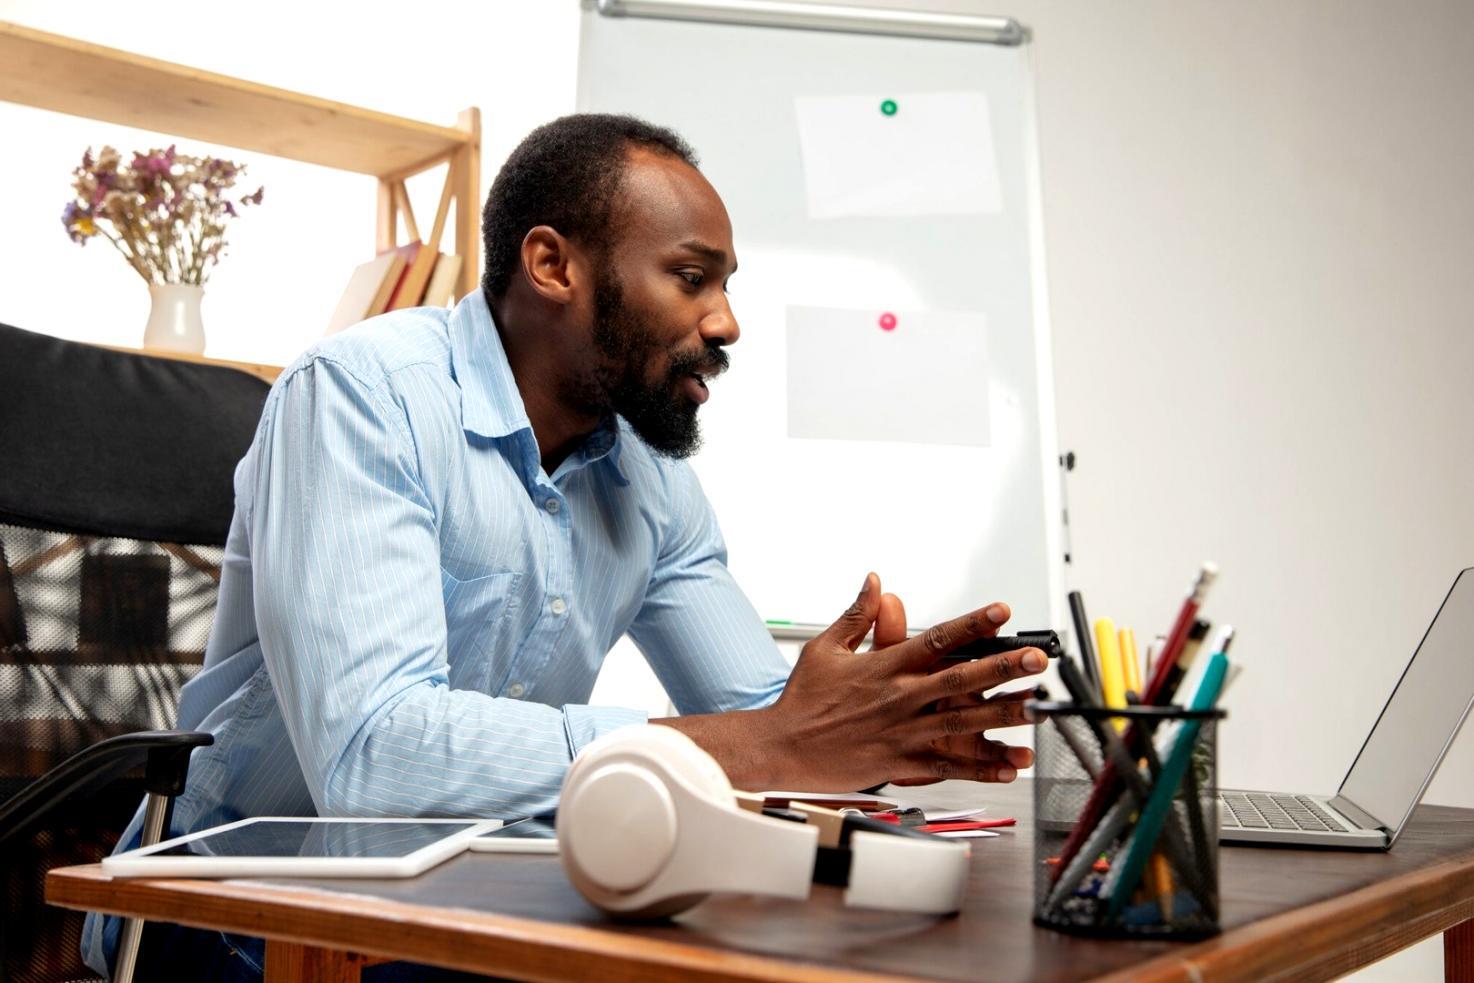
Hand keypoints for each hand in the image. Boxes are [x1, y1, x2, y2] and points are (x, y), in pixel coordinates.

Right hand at [754, 573, 1044, 790]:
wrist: (781, 747)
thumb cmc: (802, 699)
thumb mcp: (825, 647)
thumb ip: (857, 615)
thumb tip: (875, 582)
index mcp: (886, 666)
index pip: (938, 639)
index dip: (973, 624)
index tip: (1001, 612)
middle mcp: (900, 697)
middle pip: (961, 679)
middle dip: (1003, 668)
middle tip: (1036, 660)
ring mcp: (903, 732)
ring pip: (963, 722)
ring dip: (1002, 715)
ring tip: (1036, 709)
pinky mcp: (901, 763)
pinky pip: (948, 766)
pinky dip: (980, 767)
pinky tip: (1008, 767)